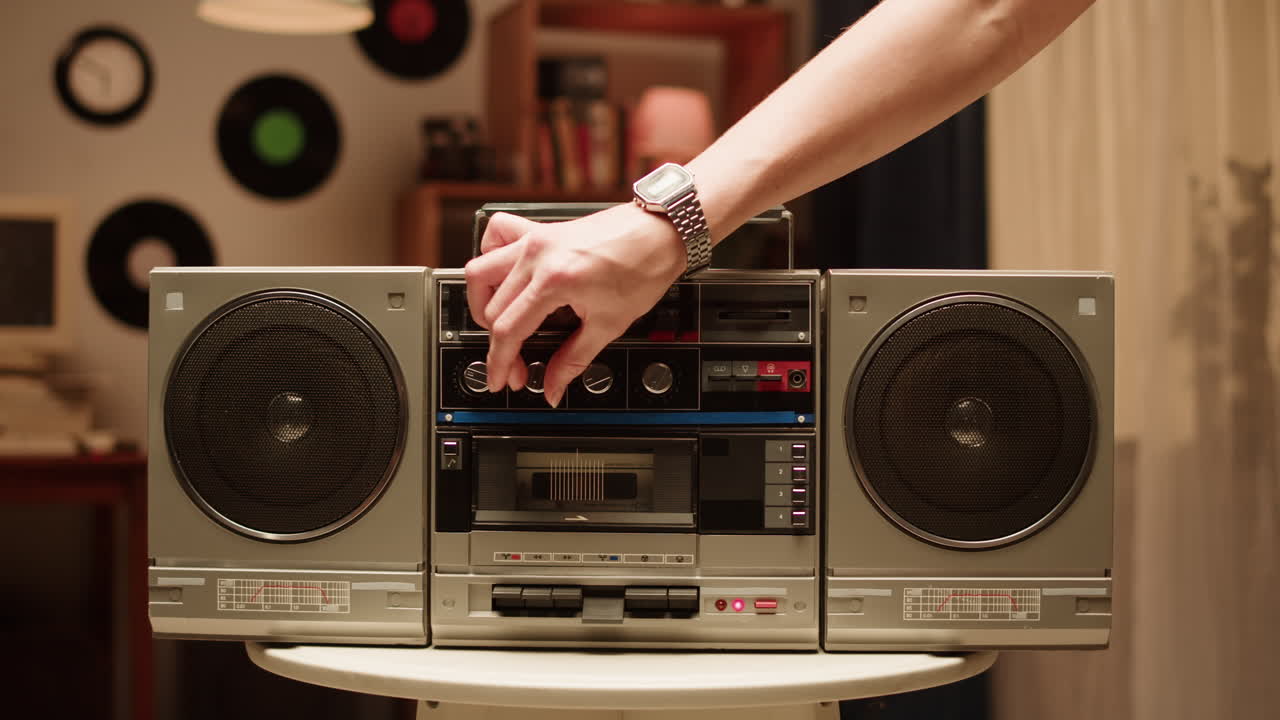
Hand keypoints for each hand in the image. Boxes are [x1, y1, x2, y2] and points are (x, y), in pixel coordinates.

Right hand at [464, 203, 686, 407]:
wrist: (660, 233)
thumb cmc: (643, 268)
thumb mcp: (610, 323)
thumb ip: (574, 360)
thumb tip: (553, 387)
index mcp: (554, 281)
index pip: (508, 329)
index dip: (500, 362)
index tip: (502, 380)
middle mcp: (537, 255)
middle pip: (493, 308)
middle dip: (500, 344)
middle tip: (519, 365)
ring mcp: (535, 238)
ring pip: (481, 270)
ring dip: (483, 302)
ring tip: (501, 323)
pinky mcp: (540, 229)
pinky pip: (497, 235)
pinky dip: (491, 257)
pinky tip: (504, 277)